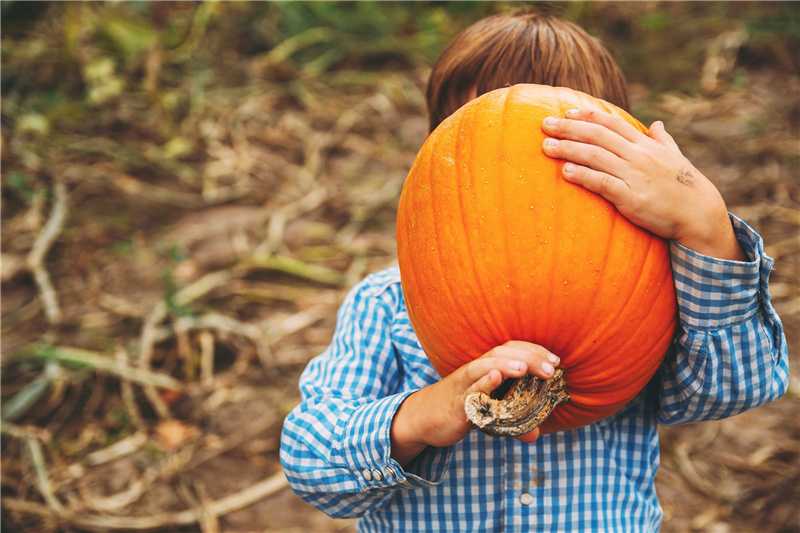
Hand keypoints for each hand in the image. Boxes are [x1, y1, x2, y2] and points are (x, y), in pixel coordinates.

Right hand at [390, 341, 559, 465]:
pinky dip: (482, 384)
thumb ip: (511, 420)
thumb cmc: (459, 408)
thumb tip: (534, 434)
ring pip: (482, 368)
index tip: (555, 360)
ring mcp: (463, 386)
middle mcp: (474, 372)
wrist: (422, 418)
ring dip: (504, 365)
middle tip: (551, 368)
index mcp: (485, 368)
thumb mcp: (488, 412)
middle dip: (527, 357)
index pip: (510, 349)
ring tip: (524, 368)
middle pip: (500, 353)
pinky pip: (468, 393)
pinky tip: (495, 379)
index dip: (533, 350)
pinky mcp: (455, 404)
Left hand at [541, 109, 744, 260]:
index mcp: (646, 145)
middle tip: (544, 124)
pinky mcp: (631, 198)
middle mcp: (638, 156)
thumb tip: (657, 124)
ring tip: (546, 146)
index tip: (566, 111)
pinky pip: (602, 183)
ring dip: (568, 149)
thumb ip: (663, 140)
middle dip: (569, 128)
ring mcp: (634, 176)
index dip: (588, 115)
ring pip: (595, 156)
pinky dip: (582, 176)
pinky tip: (565, 172)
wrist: (699, 215)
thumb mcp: (675, 158)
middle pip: (597, 135)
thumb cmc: (685, 187)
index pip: (612, 123)